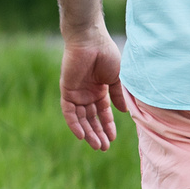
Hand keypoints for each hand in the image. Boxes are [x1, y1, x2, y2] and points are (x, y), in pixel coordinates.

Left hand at [60, 26, 127, 149]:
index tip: (113, 139)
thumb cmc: (106, 54)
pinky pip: (69, 112)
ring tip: (97, 145)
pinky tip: (82, 135)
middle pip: (91, 119)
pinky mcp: (67, 91)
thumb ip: (117, 95)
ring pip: (81, 118)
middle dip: (98, 133)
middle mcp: (87, 94)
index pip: (102, 113)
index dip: (107, 126)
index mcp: (99, 90)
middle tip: (104, 148)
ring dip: (88, 132)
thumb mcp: (115, 78)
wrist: (91, 40)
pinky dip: (74, 123)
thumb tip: (122, 112)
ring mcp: (76, 93)